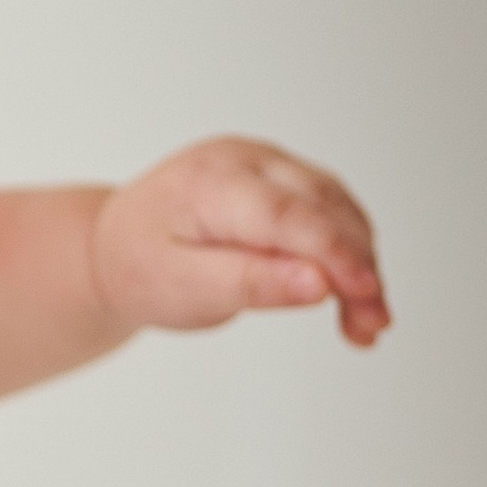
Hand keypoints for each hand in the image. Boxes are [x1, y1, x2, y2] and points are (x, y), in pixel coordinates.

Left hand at [91, 138, 388, 347]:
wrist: (114, 248)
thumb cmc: (142, 270)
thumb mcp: (185, 289)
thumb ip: (250, 284)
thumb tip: (320, 285)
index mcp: (210, 183)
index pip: (288, 214)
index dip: (335, 252)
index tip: (366, 292)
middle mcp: (244, 159)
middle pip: (323, 207)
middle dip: (358, 267)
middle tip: (372, 327)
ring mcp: (265, 161)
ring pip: (336, 206)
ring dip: (360, 263)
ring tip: (364, 324)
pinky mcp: (280, 175)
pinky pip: (328, 207)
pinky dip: (346, 250)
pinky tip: (351, 296)